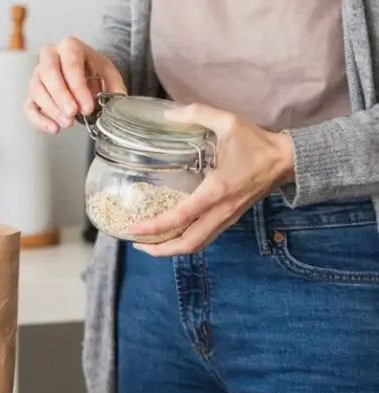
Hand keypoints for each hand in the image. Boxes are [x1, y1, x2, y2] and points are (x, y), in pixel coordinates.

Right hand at [25, 37, 125, 133]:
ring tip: (67, 122)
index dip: (78, 88)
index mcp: (70, 46)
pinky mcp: (32, 93)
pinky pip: (29, 106)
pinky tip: (54, 128)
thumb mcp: (109, 74)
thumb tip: (117, 102)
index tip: (88, 107)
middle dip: (61, 96)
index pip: (70, 64)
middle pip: (48, 72)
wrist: (83, 74)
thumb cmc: (93, 72)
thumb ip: (115, 87)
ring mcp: (37, 74)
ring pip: (36, 89)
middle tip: (73, 114)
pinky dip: (39, 120)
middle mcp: (50, 56)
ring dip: (51, 109)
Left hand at [131, 104, 295, 256]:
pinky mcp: (230, 220)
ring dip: (172, 249)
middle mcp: (221, 211)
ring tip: (150, 244)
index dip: (156, 226)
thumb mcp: (228, 122)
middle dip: (160, 249)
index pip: (181, 216)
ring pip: (197, 245)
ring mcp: (227, 219)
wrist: (286, 160)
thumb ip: (198, 114)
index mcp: (217, 190)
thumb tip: (169, 114)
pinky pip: (205, 238)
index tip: (134, 228)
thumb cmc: (257, 143)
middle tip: (136, 243)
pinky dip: (185, 242)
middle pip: (188, 244)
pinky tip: (171, 234)